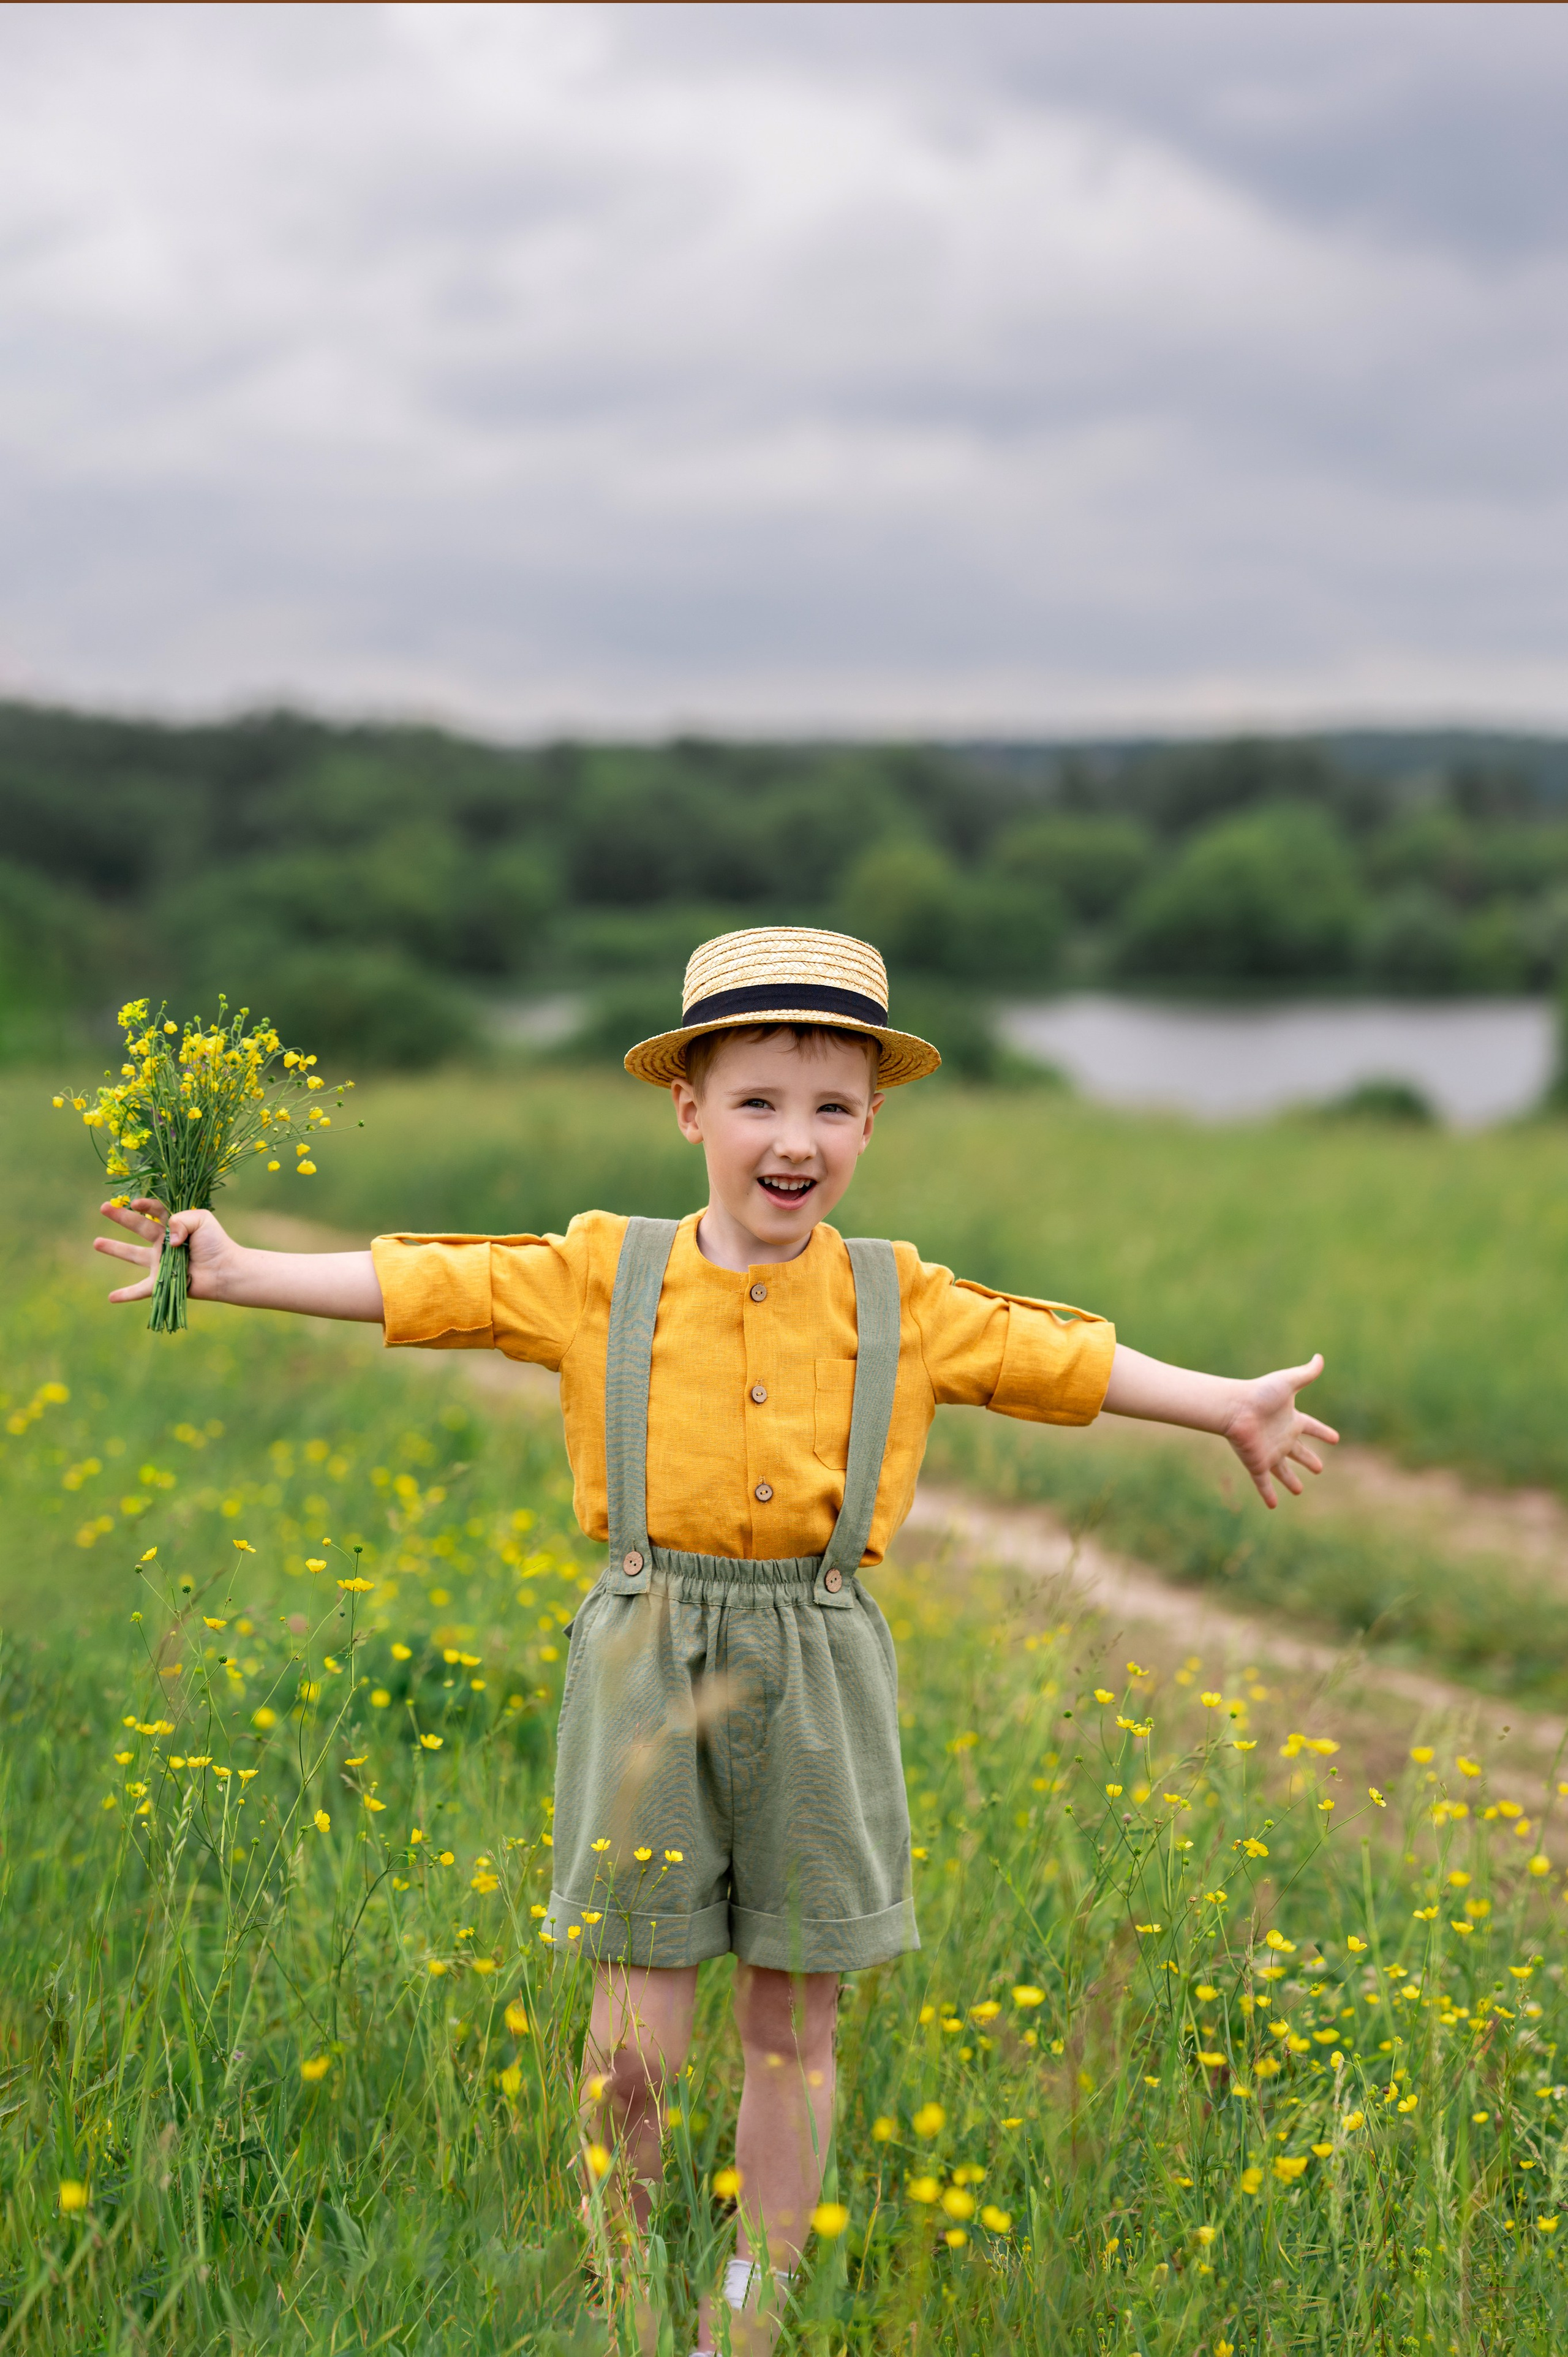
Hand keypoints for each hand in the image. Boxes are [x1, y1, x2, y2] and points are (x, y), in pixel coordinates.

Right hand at [94, 1199, 241, 1304]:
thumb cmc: (216, 1243)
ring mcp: (161, 1262)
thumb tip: (168, 1238)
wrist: (224, 1270)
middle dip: (121, 1217)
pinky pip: (141, 1289)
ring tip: (96, 1242)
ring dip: (114, 1248)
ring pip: (133, 1255)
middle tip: (103, 1207)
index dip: (145, 1205)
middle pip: (139, 1227)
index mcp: (176, 1225)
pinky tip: (111, 1298)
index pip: (156, 1211)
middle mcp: (165, 1243)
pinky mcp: (162, 1281)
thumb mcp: (202, 1219)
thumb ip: (182, 1219)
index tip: (135, 1203)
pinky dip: (126, 1294)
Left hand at [1220, 1353, 1338, 1508]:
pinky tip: (1272, 1506)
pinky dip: (1267, 1494)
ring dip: (1290, 1481)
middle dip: (1309, 1460)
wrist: (1234, 1408)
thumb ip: (1306, 1373)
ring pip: (1283, 1471)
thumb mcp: (1287, 1382)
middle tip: (1319, 1468)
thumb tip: (1320, 1357)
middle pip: (1298, 1452)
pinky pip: (1263, 1483)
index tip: (1335, 1438)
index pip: (1312, 1427)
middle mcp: (1281, 1438)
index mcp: (1290, 1420)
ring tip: (1299, 1490)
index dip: (1323, 1433)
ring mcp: (1269, 1453)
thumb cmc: (1259, 1394)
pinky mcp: (1257, 1464)